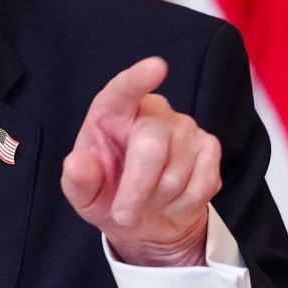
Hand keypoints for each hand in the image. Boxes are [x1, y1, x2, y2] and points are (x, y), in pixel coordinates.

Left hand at [60, 57, 221, 266]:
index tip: (156, 67)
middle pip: (152, 144)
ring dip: (159, 199)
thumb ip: (78, 180)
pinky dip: (182, 204)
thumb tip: (78, 164)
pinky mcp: (209, 147)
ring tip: (147, 200)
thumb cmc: (108, 195)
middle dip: (137, 188)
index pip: (124, 89)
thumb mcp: (83, 194)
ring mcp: (184, 127)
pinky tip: (171, 201)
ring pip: (177, 170)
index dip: (139, 78)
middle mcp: (151, 111)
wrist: (144, 220)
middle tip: (122, 214)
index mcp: (112, 111)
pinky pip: (201, 183)